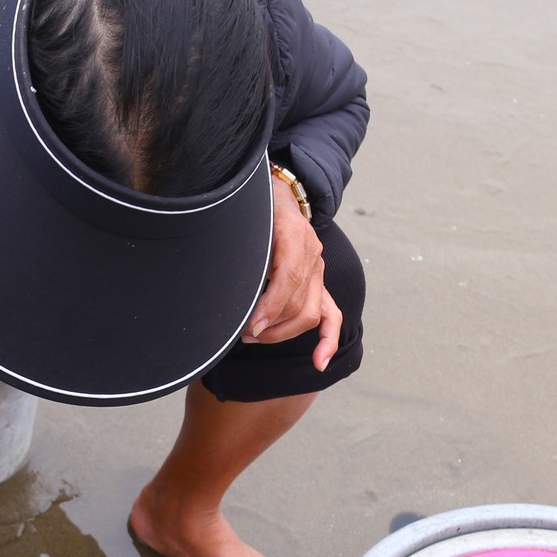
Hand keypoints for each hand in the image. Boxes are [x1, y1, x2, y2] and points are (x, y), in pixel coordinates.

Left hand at [243, 172, 341, 372]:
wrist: (279, 194)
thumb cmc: (254, 209)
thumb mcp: (244, 222)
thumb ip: (240, 248)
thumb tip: (224, 284)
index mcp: (294, 234)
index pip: (288, 278)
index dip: (270, 307)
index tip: (251, 326)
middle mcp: (312, 253)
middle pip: (298, 303)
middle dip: (270, 326)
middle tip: (241, 333)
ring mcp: (318, 270)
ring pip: (310, 313)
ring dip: (282, 333)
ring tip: (254, 337)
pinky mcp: (319, 283)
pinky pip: (331, 316)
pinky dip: (327, 340)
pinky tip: (319, 362)